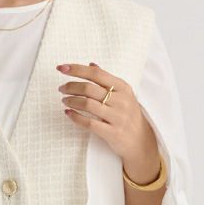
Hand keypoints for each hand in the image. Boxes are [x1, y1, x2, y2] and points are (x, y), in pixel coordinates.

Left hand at [56, 61, 159, 181]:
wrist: (141, 140)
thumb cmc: (127, 114)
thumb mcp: (123, 94)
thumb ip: (107, 79)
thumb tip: (91, 64)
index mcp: (123, 88)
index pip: (96, 74)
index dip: (77, 69)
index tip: (61, 68)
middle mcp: (121, 101)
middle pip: (89, 89)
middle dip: (70, 87)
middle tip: (61, 89)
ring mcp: (117, 117)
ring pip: (87, 105)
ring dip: (71, 101)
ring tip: (64, 100)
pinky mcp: (112, 133)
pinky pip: (89, 123)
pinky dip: (75, 117)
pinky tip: (68, 113)